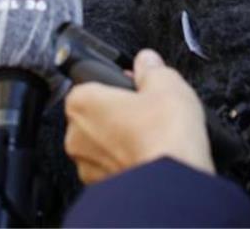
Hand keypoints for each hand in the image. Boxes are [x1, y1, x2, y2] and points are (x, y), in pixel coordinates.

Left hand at [64, 49, 214, 184]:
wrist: (173, 184)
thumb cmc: (164, 136)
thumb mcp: (166, 83)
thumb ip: (152, 68)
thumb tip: (148, 62)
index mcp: (81, 103)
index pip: (90, 83)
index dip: (116, 83)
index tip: (134, 87)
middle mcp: (76, 136)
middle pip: (96, 115)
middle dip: (119, 112)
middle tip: (148, 112)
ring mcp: (87, 166)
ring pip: (103, 145)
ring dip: (123, 140)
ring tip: (153, 137)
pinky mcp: (103, 188)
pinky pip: (113, 167)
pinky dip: (128, 162)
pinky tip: (150, 157)